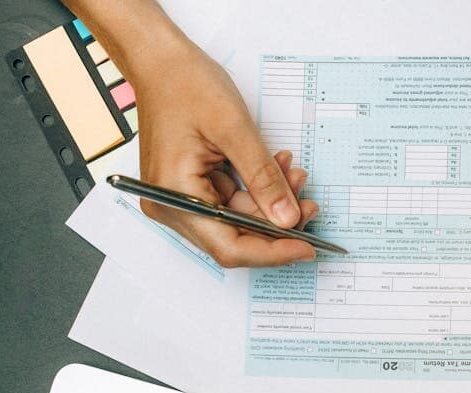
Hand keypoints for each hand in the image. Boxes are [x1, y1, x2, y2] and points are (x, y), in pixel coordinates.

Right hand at [129, 41, 318, 267]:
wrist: (161, 61)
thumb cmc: (185, 84)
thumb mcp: (234, 129)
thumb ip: (263, 178)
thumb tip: (287, 219)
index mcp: (173, 196)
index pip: (229, 247)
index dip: (271, 252)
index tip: (307, 247)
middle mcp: (171, 206)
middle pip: (234, 238)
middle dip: (275, 224)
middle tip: (309, 206)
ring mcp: (180, 199)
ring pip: (237, 220)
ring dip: (270, 203)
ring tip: (295, 175)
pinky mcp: (191, 188)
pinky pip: (230, 201)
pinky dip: (256, 190)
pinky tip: (276, 168)